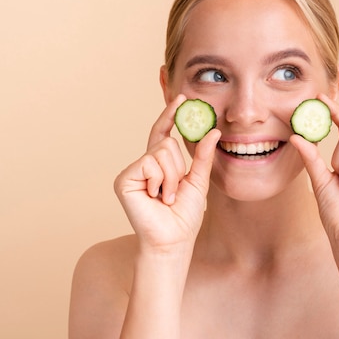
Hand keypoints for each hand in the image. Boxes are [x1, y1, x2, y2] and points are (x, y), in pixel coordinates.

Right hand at [114, 94, 220, 251]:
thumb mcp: (198, 180)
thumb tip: (213, 131)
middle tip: (173, 192)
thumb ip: (203, 155)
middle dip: (178, 168)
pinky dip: (160, 180)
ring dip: (171, 177)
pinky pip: (150, 163)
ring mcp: (133, 171)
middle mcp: (144, 164)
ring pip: (161, 151)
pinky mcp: (124, 179)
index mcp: (159, 164)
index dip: (170, 115)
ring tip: (165, 197)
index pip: (163, 134)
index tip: (181, 98)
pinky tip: (155, 197)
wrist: (173, 240)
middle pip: (167, 143)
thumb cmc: (184, 215)